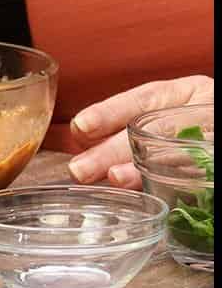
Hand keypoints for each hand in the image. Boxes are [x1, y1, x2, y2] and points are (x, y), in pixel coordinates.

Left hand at [66, 75, 212, 187]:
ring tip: (115, 180)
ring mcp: (219, 132)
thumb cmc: (204, 123)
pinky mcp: (221, 162)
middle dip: (115, 149)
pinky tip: (159, 196)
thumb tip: (84, 140)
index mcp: (190, 91)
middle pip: (156, 128)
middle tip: (81, 169)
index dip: (110, 111)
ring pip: (181, 153)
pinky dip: (184, 187)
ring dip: (145, 170)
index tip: (79, 127)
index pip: (145, 97)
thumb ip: (140, 125)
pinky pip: (204, 174)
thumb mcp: (177, 113)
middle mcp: (206, 107)